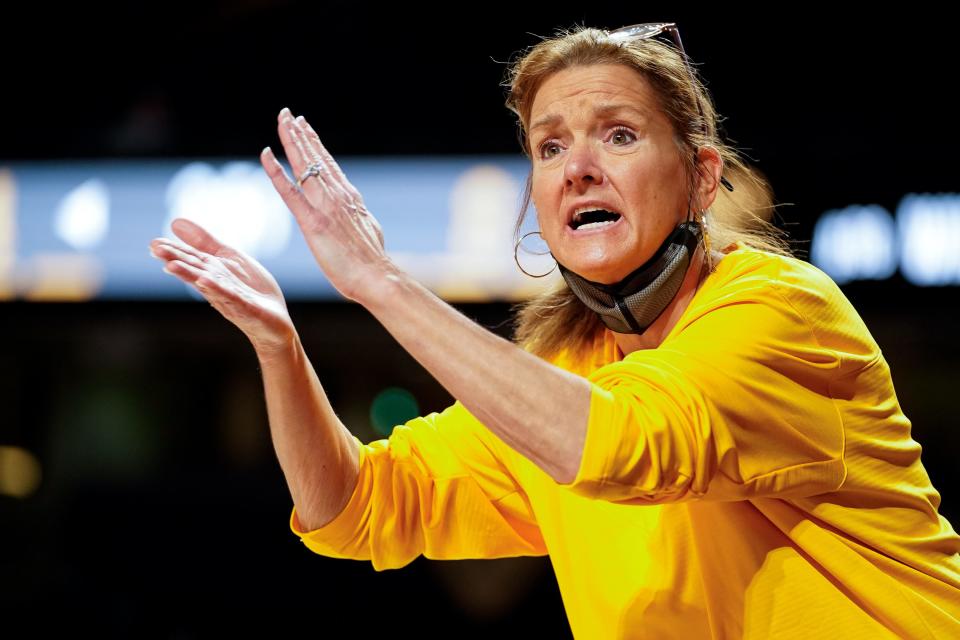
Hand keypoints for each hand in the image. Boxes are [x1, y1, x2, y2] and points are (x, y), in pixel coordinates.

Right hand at [149, 218, 296, 355]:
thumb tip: (175, 222)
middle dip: (175, 260)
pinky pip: (231, 297)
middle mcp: (217, 285)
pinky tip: (204, 281)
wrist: (275, 322)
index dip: (173, 251)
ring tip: (170, 266)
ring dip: (189, 275)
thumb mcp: (229, 259)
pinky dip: (217, 289)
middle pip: (194, 270)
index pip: (191, 259)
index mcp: (213, 271)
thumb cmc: (250, 290)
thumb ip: (205, 242)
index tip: (153, 243)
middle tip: (155, 249)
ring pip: (207, 284)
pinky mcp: (246, 308)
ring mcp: (230, 298)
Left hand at [260, 108, 389, 303]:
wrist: (376, 276)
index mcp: (351, 197)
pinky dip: (275, 171)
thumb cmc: (373, 262)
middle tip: (288, 114)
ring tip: (282, 120)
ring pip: (304, 165)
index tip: (305, 127)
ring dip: (291, 140)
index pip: (329, 164)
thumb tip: (358, 214)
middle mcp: (337, 195)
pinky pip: (289, 191)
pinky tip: (266, 154)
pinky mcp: (311, 222)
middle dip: (301, 133)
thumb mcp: (369, 230)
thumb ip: (359, 217)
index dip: (315, 144)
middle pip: (316, 157)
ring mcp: (324, 206)